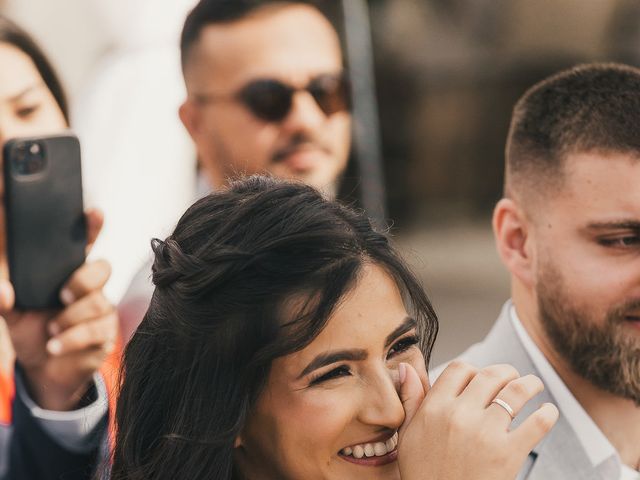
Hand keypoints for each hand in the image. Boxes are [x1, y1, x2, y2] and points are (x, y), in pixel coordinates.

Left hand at [4, 209, 117, 410]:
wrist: (44, 369)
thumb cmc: (32, 329)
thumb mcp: (12, 312)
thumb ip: (3, 298)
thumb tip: (4, 292)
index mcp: (68, 273)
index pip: (84, 244)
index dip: (92, 227)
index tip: (94, 213)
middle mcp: (89, 287)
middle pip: (102, 268)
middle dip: (84, 280)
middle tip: (63, 295)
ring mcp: (101, 310)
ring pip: (98, 302)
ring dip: (69, 319)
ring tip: (50, 331)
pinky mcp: (105, 334)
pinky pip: (95, 330)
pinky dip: (71, 339)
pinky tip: (55, 345)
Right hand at [397, 361, 558, 479]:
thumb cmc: (424, 475)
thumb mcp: (409, 435)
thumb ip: (411, 399)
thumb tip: (407, 368)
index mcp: (435, 408)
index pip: (460, 369)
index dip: (473, 369)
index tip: (480, 378)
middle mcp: (460, 415)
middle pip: (490, 375)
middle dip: (505, 371)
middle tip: (512, 376)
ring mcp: (485, 433)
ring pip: (516, 391)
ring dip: (530, 383)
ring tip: (534, 385)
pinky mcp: (508, 454)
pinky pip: (537, 424)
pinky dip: (547, 414)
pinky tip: (548, 411)